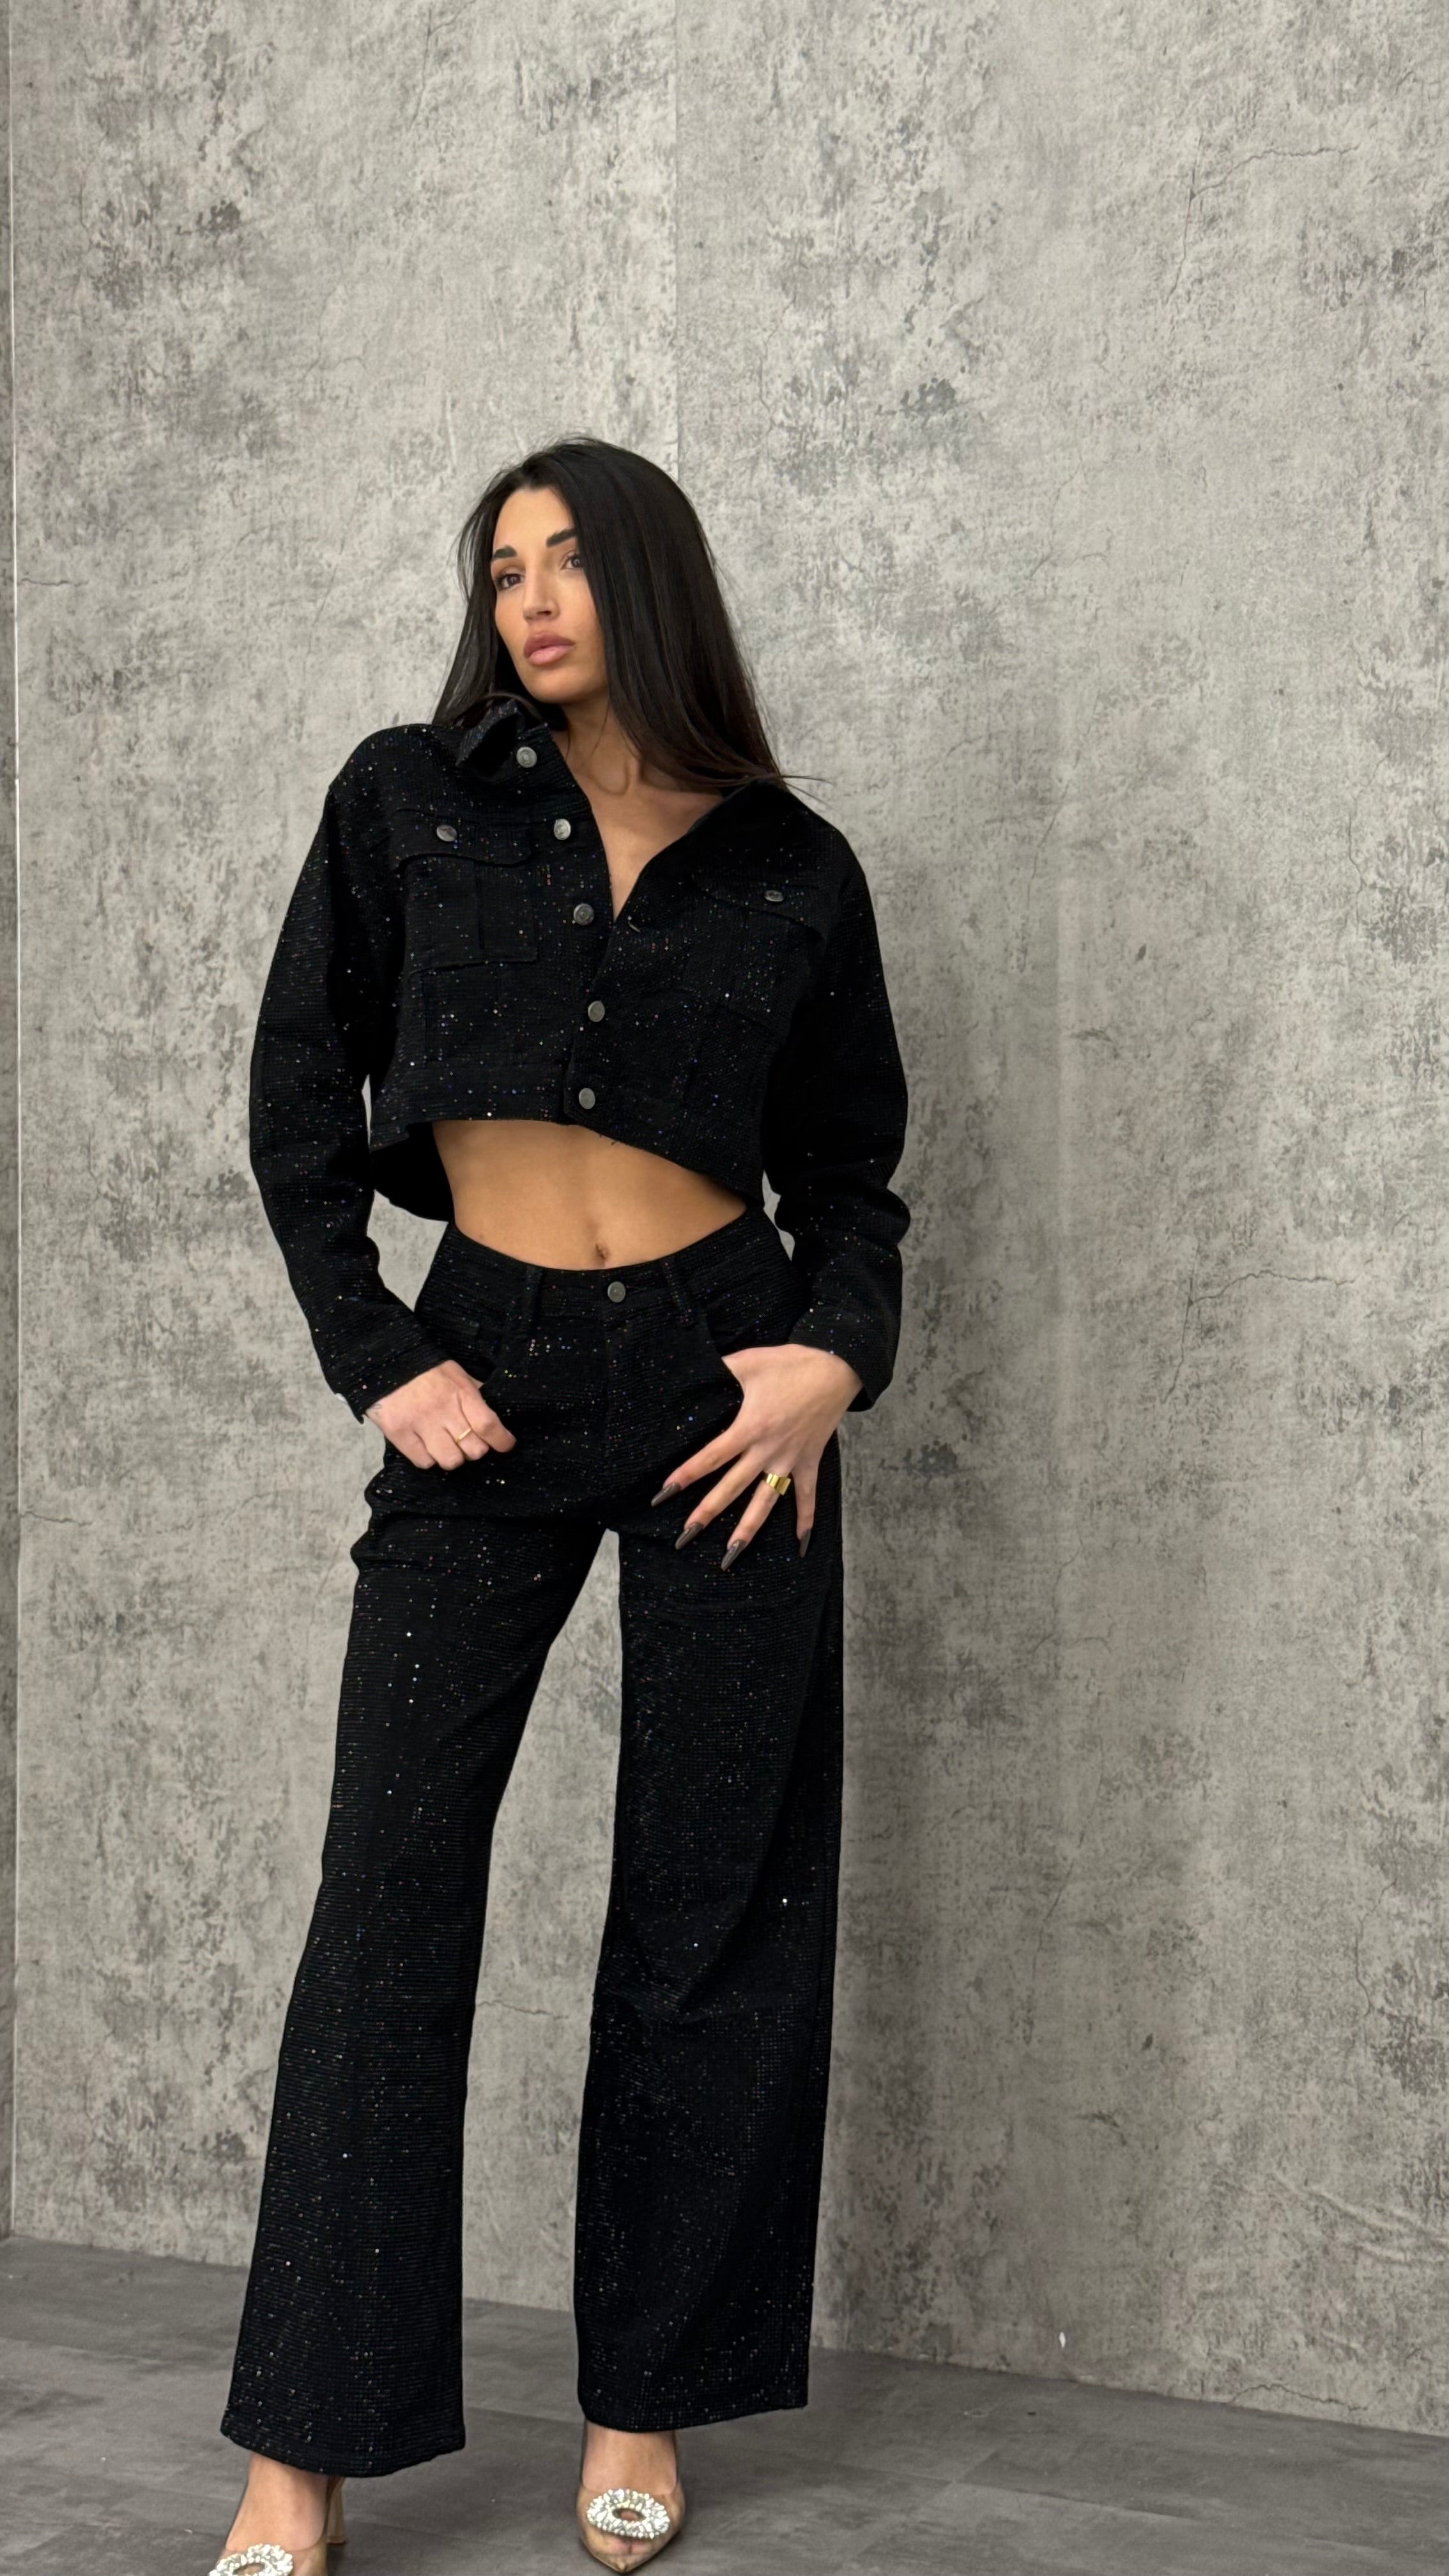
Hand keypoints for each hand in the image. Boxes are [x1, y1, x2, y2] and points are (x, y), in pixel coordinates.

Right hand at [365, 1358, 516, 1468]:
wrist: (385, 1360)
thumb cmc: (425, 1369)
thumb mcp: (456, 1373)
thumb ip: (475, 1393)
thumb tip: (497, 1412)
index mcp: (460, 1392)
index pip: (488, 1424)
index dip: (502, 1440)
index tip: (506, 1445)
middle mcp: (442, 1409)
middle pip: (473, 1449)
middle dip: (475, 1449)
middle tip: (467, 1441)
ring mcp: (419, 1423)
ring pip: (451, 1461)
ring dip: (453, 1457)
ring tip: (446, 1445)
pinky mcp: (398, 1433)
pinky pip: (424, 1462)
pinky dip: (429, 1458)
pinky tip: (426, 1446)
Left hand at [652, 1342, 860, 1561]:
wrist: (836, 1368)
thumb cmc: (791, 1364)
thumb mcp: (750, 1362)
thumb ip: (721, 1369)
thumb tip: (695, 1369)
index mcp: (750, 1427)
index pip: (710, 1457)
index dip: (686, 1475)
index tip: (664, 1493)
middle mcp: (768, 1450)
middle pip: (732, 1487)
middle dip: (707, 1512)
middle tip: (685, 1536)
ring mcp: (790, 1459)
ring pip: (766, 1501)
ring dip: (748, 1528)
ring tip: (731, 1554)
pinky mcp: (810, 1460)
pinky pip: (807, 1495)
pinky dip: (805, 1520)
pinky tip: (801, 1545)